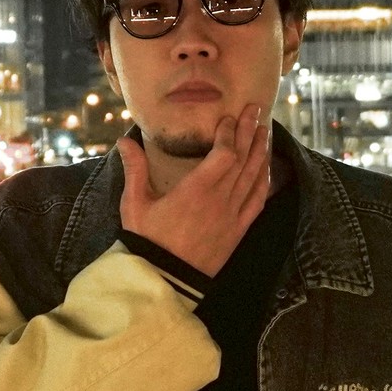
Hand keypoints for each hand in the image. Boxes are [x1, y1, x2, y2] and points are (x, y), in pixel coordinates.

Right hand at [116, 103, 270, 276]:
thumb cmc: (147, 241)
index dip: (229, 133)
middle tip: (255, 109)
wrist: (165, 281)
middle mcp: (220, 200)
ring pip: (254, 177)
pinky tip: (266, 168)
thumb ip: (135, 169)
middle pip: (243, 159)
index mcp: (196, 190)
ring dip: (260, 152)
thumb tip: (125, 140)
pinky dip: (264, 181)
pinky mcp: (238, 231)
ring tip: (264, 131)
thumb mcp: (135, 204)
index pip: (223, 153)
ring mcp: (233, 216)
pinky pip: (258, 201)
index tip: (229, 117)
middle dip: (250, 132)